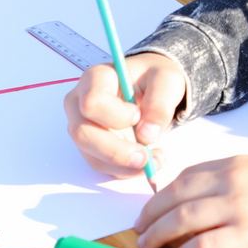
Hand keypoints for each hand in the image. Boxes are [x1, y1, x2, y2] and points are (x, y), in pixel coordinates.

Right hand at [64, 53, 188, 176]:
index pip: (92, 103)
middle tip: (145, 158)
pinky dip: (126, 170)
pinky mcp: (90, 145)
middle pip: (84, 134)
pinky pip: (102, 165)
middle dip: (116, 152)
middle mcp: (80, 102)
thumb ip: (160, 102)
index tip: (138, 115)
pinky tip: (148, 160)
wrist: (151, 86)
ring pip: (92, 155)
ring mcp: (81, 126)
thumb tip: (147, 135)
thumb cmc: (154, 78)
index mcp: (95, 78)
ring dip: (124, 165)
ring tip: (155, 159)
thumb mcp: (167, 80)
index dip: (115, 116)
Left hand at [134, 156, 247, 247]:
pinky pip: (205, 245)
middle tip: (140, 229)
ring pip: (184, 218)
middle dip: (152, 213)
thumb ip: (235, 181)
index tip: (151, 208)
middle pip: (177, 195)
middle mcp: (233, 181)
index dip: (163, 194)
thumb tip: (204, 200)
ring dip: (160, 234)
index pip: (187, 176)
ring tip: (147, 246)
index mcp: (236, 164)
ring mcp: (239, 207)